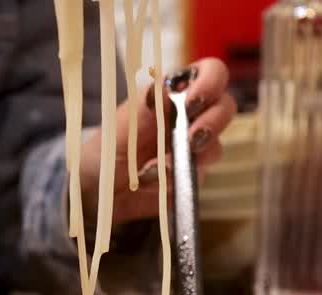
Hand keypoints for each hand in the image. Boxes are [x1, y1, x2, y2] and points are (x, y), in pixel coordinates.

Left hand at [78, 58, 237, 226]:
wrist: (96, 196)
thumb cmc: (101, 155)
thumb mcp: (116, 130)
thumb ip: (142, 111)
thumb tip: (165, 91)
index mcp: (169, 95)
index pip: (207, 73)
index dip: (210, 82)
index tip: (192, 103)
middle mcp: (186, 118)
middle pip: (225, 106)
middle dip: (214, 121)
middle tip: (190, 139)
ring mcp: (191, 149)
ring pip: (216, 144)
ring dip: (196, 154)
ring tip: (163, 166)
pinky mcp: (190, 177)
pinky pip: (199, 177)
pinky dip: (180, 180)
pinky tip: (156, 182)